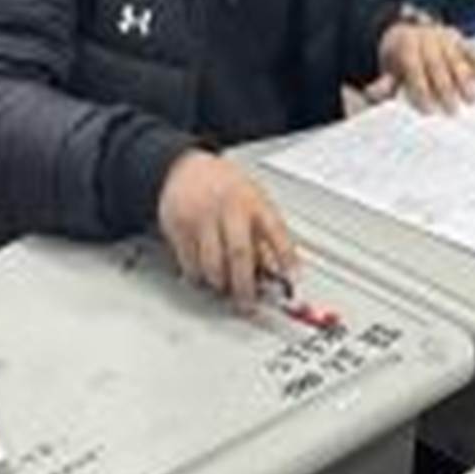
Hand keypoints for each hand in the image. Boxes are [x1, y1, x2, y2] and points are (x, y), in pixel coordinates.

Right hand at [158, 152, 298, 300]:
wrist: (183, 168)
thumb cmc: (223, 186)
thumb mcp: (252, 199)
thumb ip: (263, 233)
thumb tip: (274, 272)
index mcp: (254, 202)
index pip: (277, 234)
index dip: (287, 261)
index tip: (294, 284)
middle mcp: (229, 209)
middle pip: (240, 254)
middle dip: (245, 286)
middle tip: (248, 305)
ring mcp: (202, 218)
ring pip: (212, 264)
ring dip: (220, 284)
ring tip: (224, 287)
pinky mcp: (179, 228)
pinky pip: (190, 264)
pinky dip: (198, 276)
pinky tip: (203, 275)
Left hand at [370, 17, 474, 113]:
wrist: (408, 32)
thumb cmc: (399, 58)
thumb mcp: (388, 69)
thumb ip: (384, 83)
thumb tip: (372, 94)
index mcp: (406, 43)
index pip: (414, 67)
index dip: (420, 89)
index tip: (427, 110)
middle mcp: (427, 37)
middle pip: (437, 64)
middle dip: (445, 88)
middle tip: (452, 110)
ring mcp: (446, 36)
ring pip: (457, 57)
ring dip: (466, 80)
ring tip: (472, 99)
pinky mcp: (461, 38)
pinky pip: (473, 50)